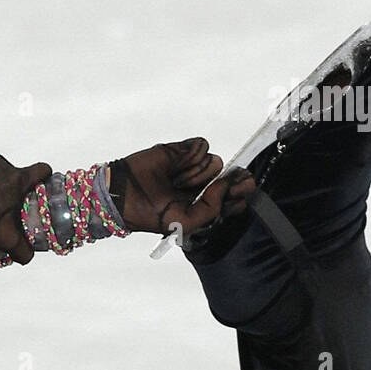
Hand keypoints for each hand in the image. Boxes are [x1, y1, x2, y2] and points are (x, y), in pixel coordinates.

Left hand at [0, 153, 52, 264]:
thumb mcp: (4, 239)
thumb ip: (21, 249)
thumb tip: (28, 256)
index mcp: (17, 178)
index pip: (41, 170)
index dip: (45, 179)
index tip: (43, 188)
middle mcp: (1, 165)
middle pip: (17, 175)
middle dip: (16, 191)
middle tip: (10, 208)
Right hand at [110, 139, 255, 235]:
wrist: (125, 194)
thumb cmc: (151, 213)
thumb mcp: (186, 222)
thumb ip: (212, 209)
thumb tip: (226, 185)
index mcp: (205, 205)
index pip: (233, 197)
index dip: (241, 193)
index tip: (245, 189)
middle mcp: (203, 185)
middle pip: (230, 177)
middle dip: (232, 181)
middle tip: (230, 183)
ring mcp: (194, 166)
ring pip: (214, 162)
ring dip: (197, 173)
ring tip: (177, 182)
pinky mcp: (184, 150)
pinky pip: (202, 147)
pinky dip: (191, 157)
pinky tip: (177, 168)